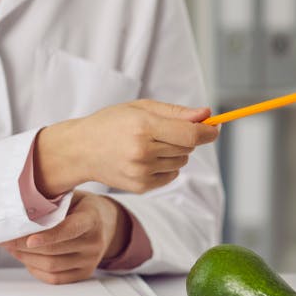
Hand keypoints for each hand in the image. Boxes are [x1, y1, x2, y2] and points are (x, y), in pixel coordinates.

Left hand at [0, 191, 130, 283]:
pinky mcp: (84, 273)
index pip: (69, 230)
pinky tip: (26, 259)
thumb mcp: (72, 197)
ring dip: (26, 258)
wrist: (105, 222)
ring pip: (51, 267)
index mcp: (91, 219)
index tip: (29, 239)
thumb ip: (52, 202)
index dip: (48, 237)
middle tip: (5, 239)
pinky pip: (55, 279)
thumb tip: (19, 206)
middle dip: (23, 246)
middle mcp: (93, 242)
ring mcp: (90, 261)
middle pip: (53, 251)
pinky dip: (36, 270)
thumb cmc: (82, 207)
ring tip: (11, 248)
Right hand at [35, 99, 218, 195]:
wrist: (80, 150)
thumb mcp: (140, 108)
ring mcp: (141, 172)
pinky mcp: (141, 187)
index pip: (190, 134)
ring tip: (150, 144)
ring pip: (181, 162)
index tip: (215, 128)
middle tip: (165, 131)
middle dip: (187, 138)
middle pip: (188, 148)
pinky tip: (146, 158)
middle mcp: (143, 151)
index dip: (208, 132)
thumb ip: (175, 112)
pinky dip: (166, 166)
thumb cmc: (111, 123)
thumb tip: (206, 115)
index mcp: (143, 127)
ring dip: (175, 153)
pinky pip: (171, 176)